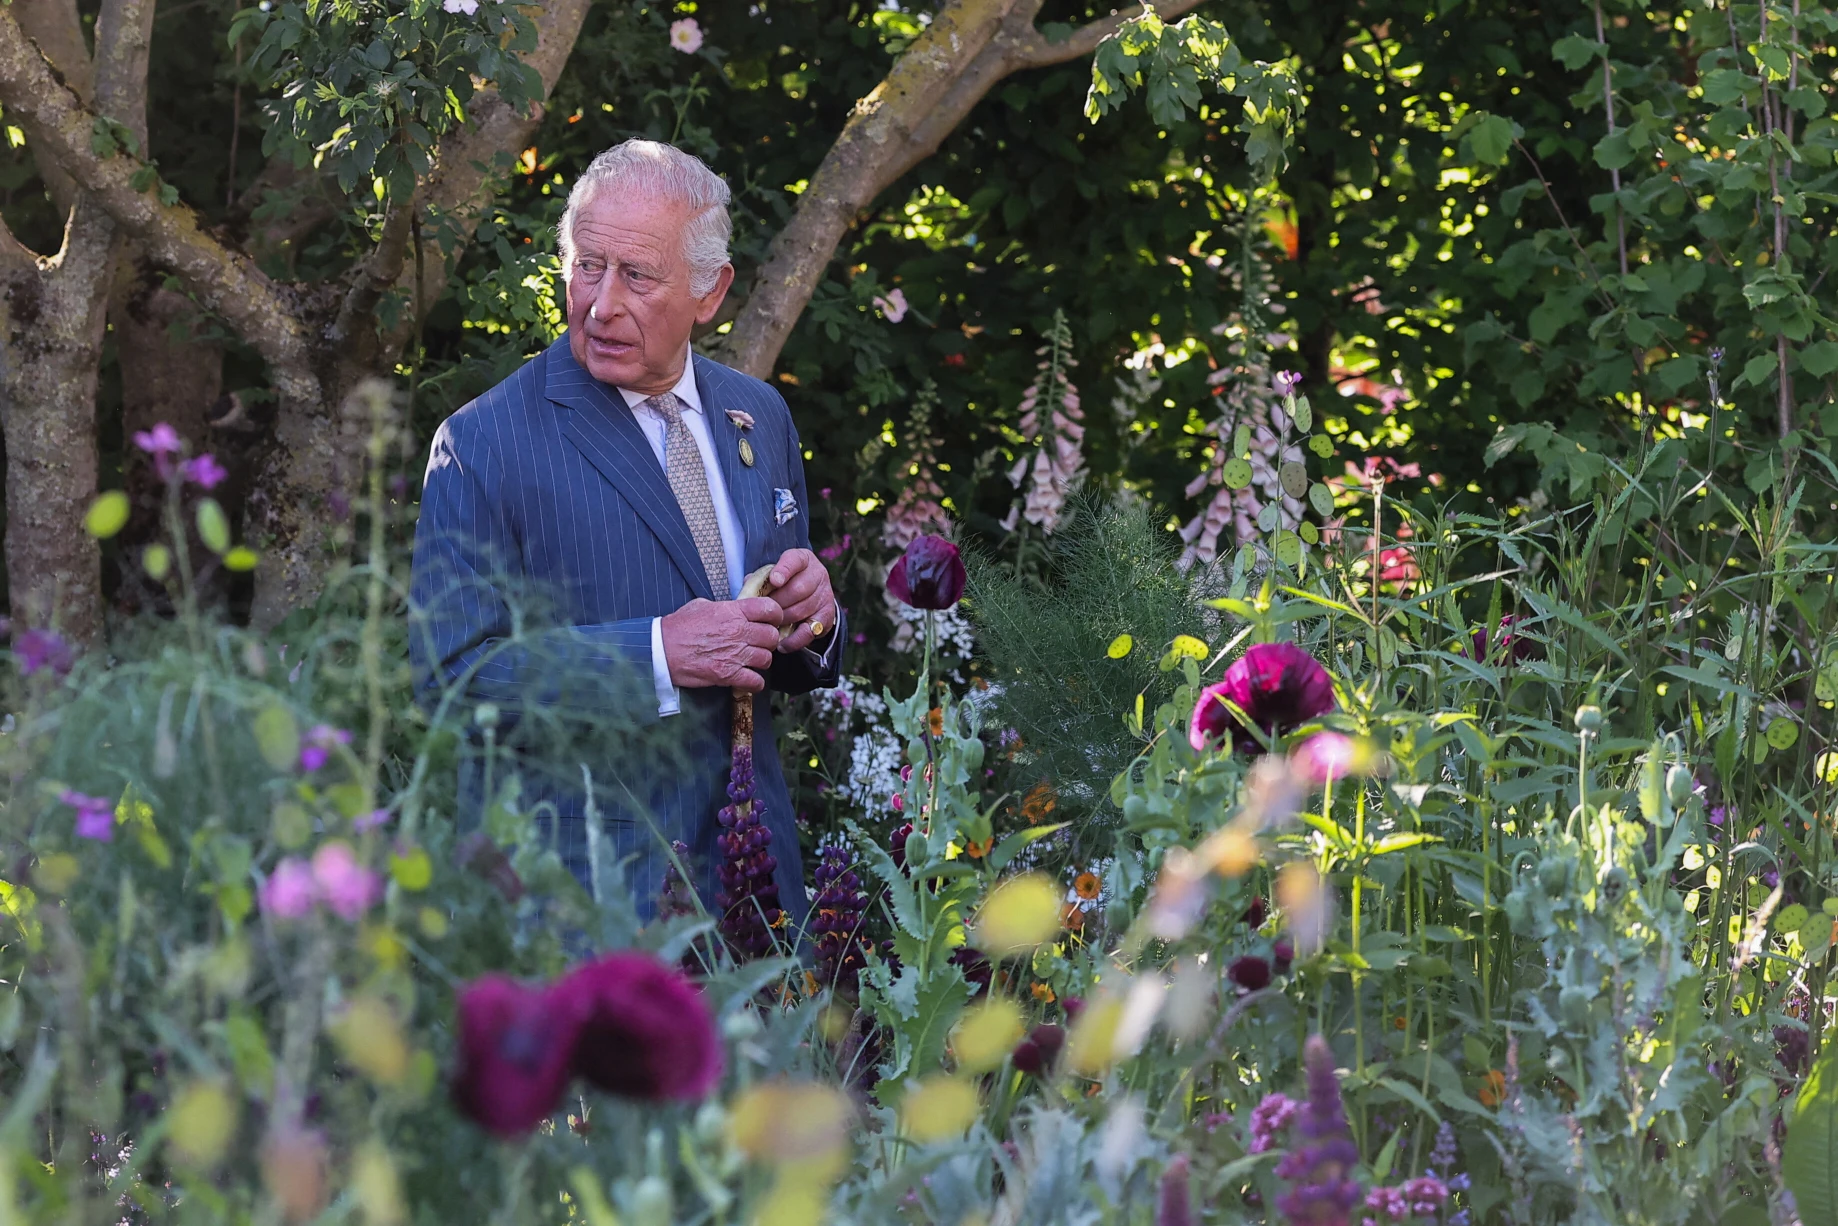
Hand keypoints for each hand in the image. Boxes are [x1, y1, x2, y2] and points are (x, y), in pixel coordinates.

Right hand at [660, 597, 784, 691]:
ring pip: (767, 659)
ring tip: (751, 661)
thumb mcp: (702, 606)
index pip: (769, 609)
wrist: (661, 649)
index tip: (772, 620)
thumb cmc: (678, 627)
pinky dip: (754, 683)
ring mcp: (735, 654)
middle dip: (768, 640)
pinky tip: (748, 679)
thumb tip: (737, 610)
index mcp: (733, 611)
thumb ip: (725, 608)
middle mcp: (738, 631)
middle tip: (760, 643)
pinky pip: (756, 681)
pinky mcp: (728, 674)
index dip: (775, 615)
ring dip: (761, 661)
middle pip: (772, 636)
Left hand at [767, 548, 836, 652]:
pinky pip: (809, 631)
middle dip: (777, 603)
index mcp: (803, 559)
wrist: (809, 596)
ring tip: (768, 625)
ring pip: (801, 610)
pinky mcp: (827, 616)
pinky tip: (781, 643)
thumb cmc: (785, 584)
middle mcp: (818, 574)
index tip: (774, 580)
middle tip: (763, 612)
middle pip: (798, 589)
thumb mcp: (774, 575)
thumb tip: (748, 587)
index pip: (795, 560)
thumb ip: (761, 579)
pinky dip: (794, 640)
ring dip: (782, 620)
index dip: (784, 570)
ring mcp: (825, 595)